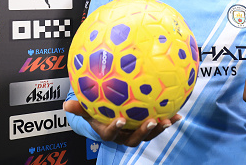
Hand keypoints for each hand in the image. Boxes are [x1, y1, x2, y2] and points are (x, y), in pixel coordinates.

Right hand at [63, 100, 181, 146]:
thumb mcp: (84, 109)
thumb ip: (78, 108)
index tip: (121, 120)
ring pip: (147, 135)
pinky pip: (157, 125)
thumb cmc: (92, 112)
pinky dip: (167, 120)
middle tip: (152, 121)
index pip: (110, 135)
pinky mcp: (145, 127)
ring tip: (168, 120)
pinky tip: (178, 113)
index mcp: (107, 132)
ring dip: (159, 129)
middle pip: (133, 139)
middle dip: (143, 132)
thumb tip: (66, 104)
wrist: (102, 119)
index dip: (115, 129)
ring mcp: (135, 132)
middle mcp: (122, 135)